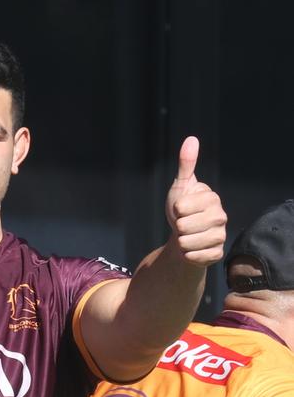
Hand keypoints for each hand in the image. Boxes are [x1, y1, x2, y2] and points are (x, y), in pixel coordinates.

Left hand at [165, 136, 226, 267]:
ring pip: (187, 243)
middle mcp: (220, 217)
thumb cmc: (182, 210)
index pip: (181, 207)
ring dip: (181, 242)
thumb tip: (191, 140)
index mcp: (212, 198)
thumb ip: (186, 165)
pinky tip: (191, 249)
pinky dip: (186, 255)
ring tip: (186, 237)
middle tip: (184, 225)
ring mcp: (220, 236)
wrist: (184, 236)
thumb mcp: (181, 186)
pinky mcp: (216, 254)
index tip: (182, 209)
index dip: (176, 210)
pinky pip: (194, 257)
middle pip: (183, 226)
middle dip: (177, 227)